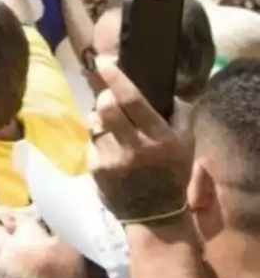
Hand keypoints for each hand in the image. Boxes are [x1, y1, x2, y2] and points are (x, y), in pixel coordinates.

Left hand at [89, 63, 191, 220]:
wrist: (155, 215)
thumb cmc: (172, 172)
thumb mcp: (186, 142)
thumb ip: (177, 112)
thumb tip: (160, 87)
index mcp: (160, 137)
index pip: (131, 100)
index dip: (115, 78)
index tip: (103, 62)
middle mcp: (134, 147)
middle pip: (105, 108)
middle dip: (103, 96)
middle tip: (108, 97)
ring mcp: (112, 160)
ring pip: (94, 123)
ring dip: (100, 120)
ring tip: (114, 130)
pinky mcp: (95, 170)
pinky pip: (91, 142)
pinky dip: (98, 140)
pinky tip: (111, 151)